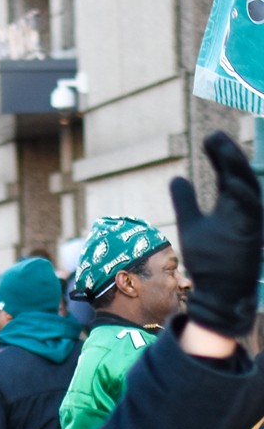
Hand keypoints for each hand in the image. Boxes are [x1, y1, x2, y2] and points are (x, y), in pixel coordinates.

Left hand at [170, 132, 262, 337]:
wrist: (218, 292)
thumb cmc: (208, 261)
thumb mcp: (191, 225)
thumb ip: (185, 202)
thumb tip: (176, 177)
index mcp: (231, 204)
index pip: (227, 173)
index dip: (220, 155)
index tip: (209, 138)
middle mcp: (243, 209)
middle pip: (239, 174)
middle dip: (229, 154)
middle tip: (215, 135)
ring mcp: (249, 221)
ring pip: (249, 188)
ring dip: (236, 167)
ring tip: (222, 148)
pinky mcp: (252, 235)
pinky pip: (252, 211)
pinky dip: (243, 195)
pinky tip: (231, 180)